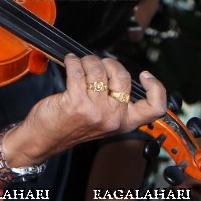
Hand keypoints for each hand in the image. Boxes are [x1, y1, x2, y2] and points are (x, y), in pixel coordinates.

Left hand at [6, 54, 166, 164]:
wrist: (43, 139)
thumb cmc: (69, 127)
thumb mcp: (102, 121)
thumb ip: (114, 104)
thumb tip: (117, 73)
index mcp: (124, 123)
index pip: (154, 108)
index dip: (156, 88)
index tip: (145, 75)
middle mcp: (112, 117)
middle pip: (122, 77)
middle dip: (108, 63)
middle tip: (97, 63)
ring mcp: (95, 110)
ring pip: (98, 70)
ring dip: (87, 61)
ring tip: (79, 63)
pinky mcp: (76, 102)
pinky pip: (77, 70)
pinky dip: (73, 61)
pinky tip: (69, 61)